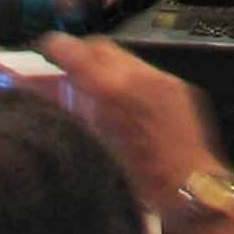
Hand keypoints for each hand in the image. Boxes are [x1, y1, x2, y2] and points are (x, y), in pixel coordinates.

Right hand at [41, 33, 220, 213]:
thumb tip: (43, 90)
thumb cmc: (138, 180)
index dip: (57, 47)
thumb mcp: (94, 145)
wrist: (189, 186)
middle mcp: (141, 78)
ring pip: (123, 57)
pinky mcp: (177, 86)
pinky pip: (145, 70)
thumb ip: (71, 110)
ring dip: (104, 65)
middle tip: (65, 65)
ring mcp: (163, 79)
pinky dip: (127, 77)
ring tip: (92, 85)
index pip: (78, 54)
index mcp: (115, 94)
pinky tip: (122, 98)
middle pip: (101, 46)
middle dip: (80, 51)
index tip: (46, 48)